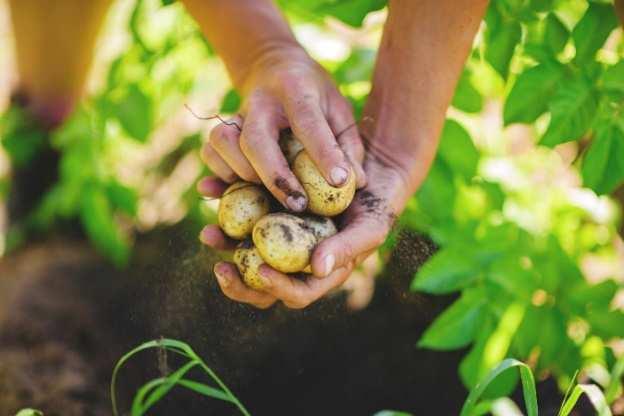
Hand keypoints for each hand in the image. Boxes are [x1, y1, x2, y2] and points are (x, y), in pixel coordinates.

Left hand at [198, 148, 412, 308]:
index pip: (296, 293)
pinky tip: (211, 193)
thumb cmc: (376, 207)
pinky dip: (226, 205)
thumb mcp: (369, 228)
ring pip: (245, 250)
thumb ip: (346, 249)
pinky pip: (243, 213)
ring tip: (208, 234)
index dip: (277, 288)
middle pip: (262, 284)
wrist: (370, 173)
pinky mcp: (268, 209)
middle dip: (238, 284)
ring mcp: (279, 236)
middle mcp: (294, 260)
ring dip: (224, 245)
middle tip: (220, 269)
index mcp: (318, 274)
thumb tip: (317, 270)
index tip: (262, 271)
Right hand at [200, 46, 365, 211]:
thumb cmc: (314, 95)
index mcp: (296, 89)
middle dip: (276, 178)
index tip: (340, 182)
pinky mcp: (219, 129)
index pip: (308, 122)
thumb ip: (348, 145)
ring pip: (223, 143)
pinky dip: (221, 174)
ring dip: (242, 173)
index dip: (324, 153)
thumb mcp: (339, 108)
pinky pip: (210, 153)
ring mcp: (235, 114)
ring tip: (265, 191)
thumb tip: (356, 184)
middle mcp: (260, 101)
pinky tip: (242, 185)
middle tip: (299, 205)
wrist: (272, 66)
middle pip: (255, 140)